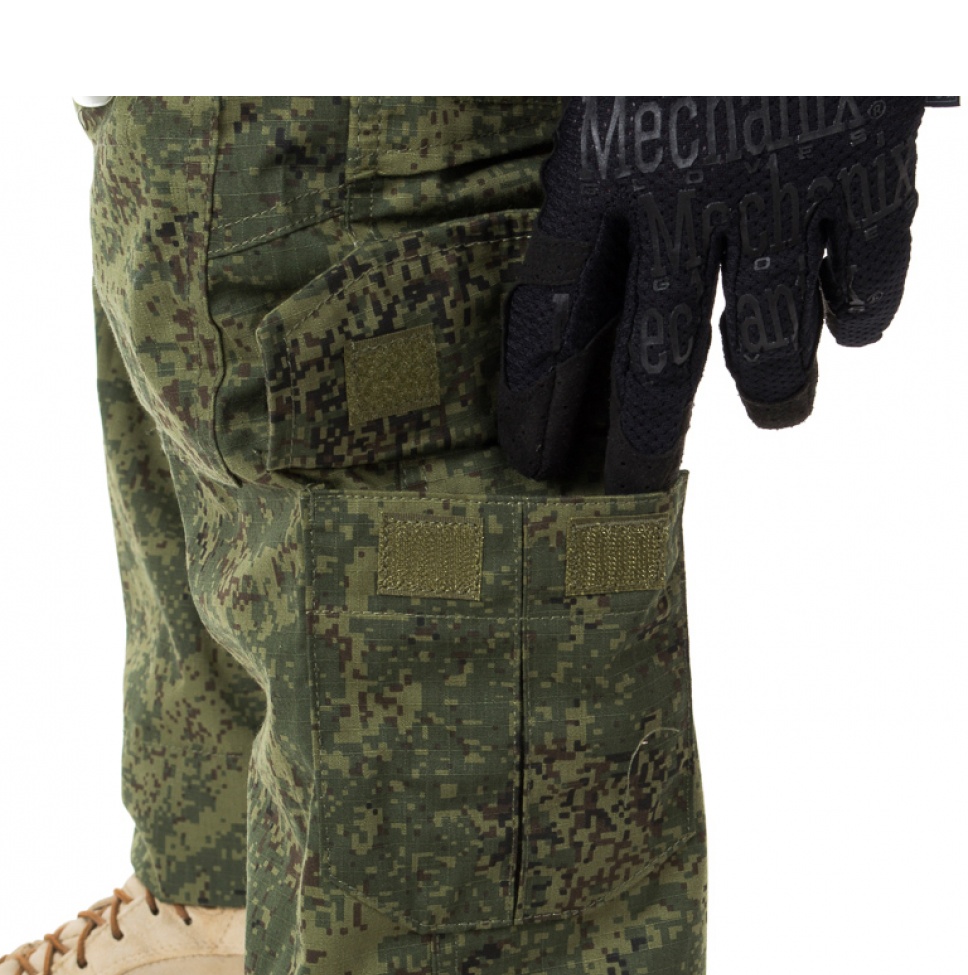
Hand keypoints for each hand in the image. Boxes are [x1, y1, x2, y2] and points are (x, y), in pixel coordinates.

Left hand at [498, 97, 947, 492]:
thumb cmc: (678, 12)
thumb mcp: (602, 65)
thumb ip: (595, 165)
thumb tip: (587, 269)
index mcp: (600, 155)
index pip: (552, 310)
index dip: (539, 398)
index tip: (531, 463)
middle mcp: (685, 188)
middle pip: (659, 356)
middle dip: (644, 442)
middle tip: (634, 500)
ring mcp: (781, 182)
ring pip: (772, 334)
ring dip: (774, 388)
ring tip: (776, 415)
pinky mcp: (868, 158)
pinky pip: (869, 268)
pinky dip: (863, 306)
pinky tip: (854, 321)